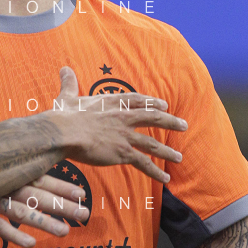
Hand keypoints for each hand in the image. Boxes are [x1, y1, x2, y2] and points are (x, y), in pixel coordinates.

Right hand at [0, 174, 87, 246]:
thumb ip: (10, 169)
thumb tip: (33, 169)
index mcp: (8, 173)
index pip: (41, 179)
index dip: (62, 187)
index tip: (83, 194)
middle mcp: (2, 184)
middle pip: (38, 196)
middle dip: (62, 205)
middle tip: (85, 215)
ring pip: (21, 211)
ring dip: (44, 222)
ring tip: (65, 233)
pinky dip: (11, 234)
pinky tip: (29, 245)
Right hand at [47, 67, 186, 182]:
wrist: (64, 133)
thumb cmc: (63, 116)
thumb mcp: (67, 97)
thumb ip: (69, 84)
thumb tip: (64, 69)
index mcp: (111, 103)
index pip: (136, 101)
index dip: (151, 103)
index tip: (163, 105)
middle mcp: (123, 117)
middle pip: (152, 118)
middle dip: (170, 122)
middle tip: (184, 125)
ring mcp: (125, 135)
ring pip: (152, 144)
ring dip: (167, 151)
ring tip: (179, 157)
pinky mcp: (122, 152)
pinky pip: (143, 163)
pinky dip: (155, 171)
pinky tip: (165, 178)